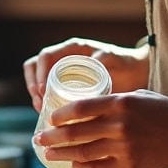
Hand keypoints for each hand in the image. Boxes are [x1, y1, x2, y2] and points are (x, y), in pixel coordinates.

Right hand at [22, 38, 149, 110]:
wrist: (135, 75)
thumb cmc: (125, 63)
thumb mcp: (115, 58)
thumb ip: (106, 57)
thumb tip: (96, 59)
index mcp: (71, 49)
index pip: (45, 56)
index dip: (40, 72)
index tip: (43, 90)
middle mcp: (63, 59)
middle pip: (34, 68)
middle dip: (33, 86)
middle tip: (41, 104)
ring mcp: (63, 74)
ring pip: (37, 81)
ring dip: (35, 96)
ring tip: (43, 111)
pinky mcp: (65, 88)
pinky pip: (48, 93)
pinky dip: (45, 103)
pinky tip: (51, 117)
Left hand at [33, 90, 167, 167]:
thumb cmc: (163, 110)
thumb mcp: (137, 95)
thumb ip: (112, 101)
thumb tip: (84, 106)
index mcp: (120, 103)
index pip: (81, 108)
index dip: (60, 114)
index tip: (49, 118)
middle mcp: (119, 125)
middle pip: (76, 132)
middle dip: (52, 136)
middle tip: (38, 138)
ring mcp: (124, 146)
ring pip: (83, 152)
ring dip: (61, 154)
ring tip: (47, 153)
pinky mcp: (130, 164)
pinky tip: (73, 165)